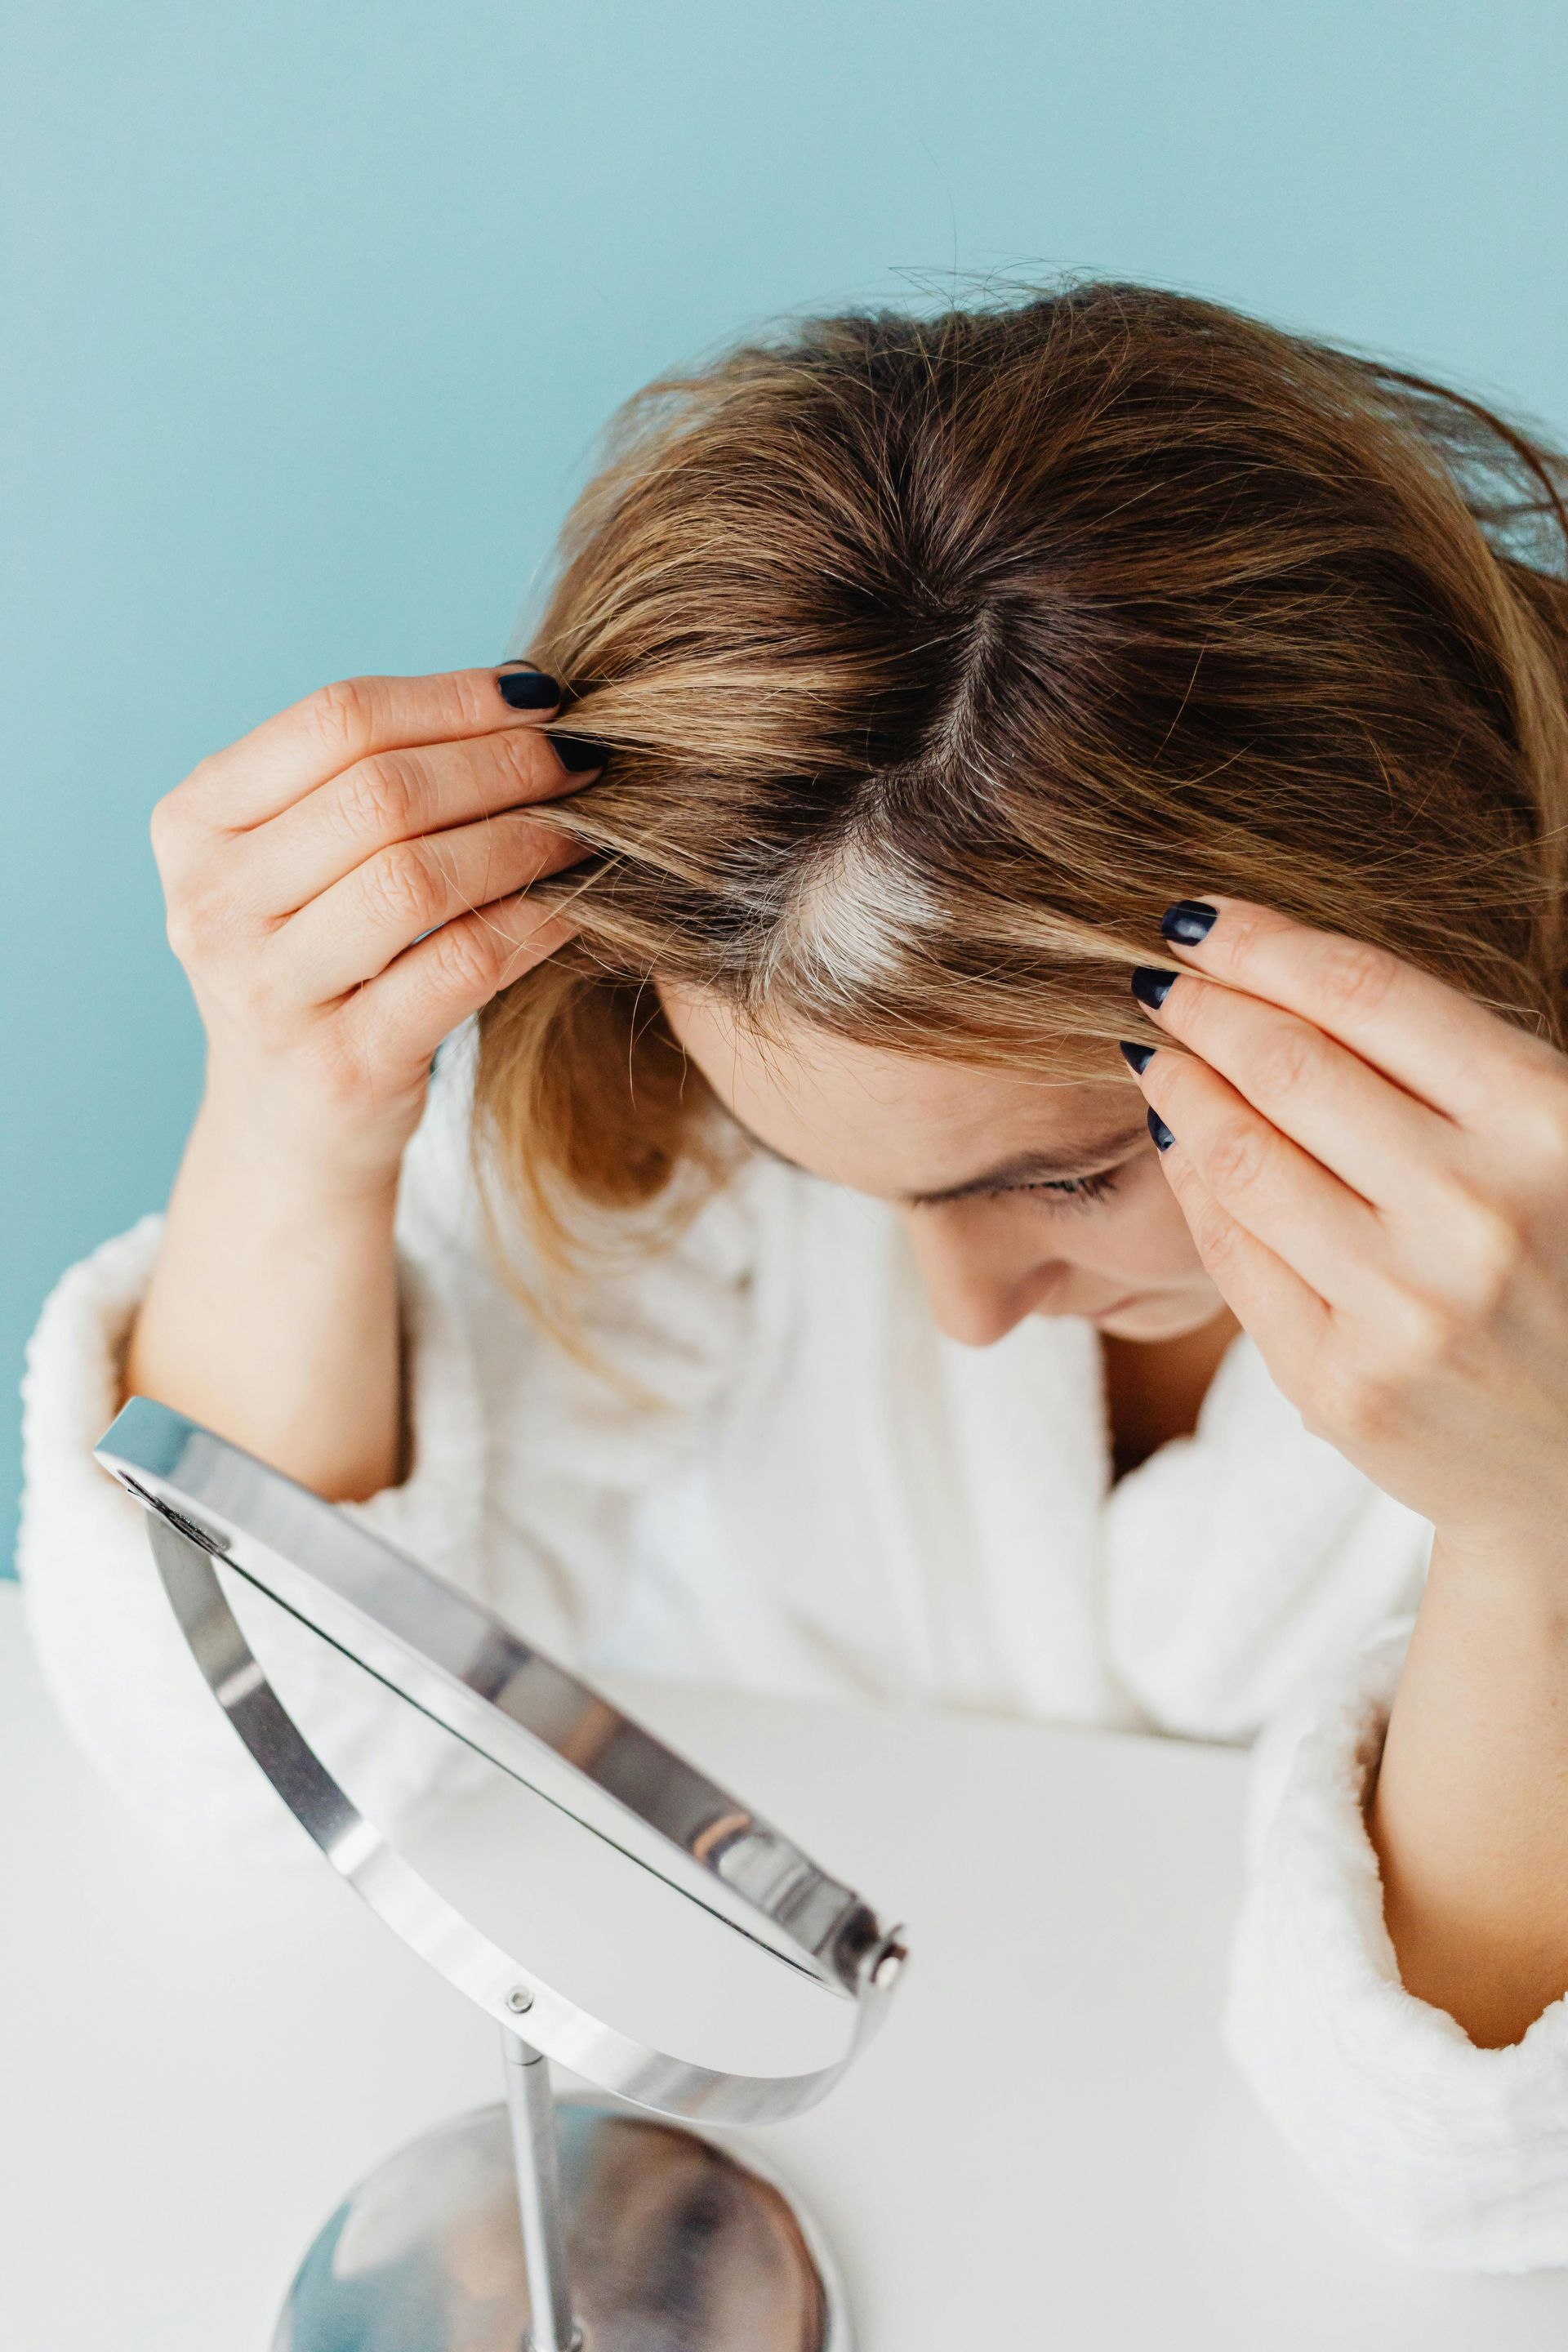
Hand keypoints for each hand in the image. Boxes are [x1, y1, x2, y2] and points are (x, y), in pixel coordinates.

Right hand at [151, 664, 598, 1191]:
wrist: (287, 1128)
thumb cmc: (320, 965)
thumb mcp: (302, 863)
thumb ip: (371, 779)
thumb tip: (525, 693)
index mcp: (195, 824)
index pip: (337, 720)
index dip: (454, 700)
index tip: (543, 696)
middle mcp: (210, 905)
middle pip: (381, 794)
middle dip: (503, 765)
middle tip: (585, 762)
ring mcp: (267, 992)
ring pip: (417, 878)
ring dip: (524, 839)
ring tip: (585, 828)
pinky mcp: (341, 1066)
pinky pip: (460, 964)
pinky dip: (534, 921)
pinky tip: (577, 904)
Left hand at [1124, 899, 1567, 1564]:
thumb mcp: (1558, 1150)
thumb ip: (1455, 1072)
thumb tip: (1283, 978)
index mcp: (1551, 1126)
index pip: (1370, 996)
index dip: (1263, 943)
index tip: (1196, 918)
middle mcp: (1478, 1212)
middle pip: (1289, 1067)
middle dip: (1204, 1007)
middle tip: (1155, 977)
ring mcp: (1405, 1307)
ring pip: (1242, 1158)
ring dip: (1180, 1089)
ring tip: (1157, 1055)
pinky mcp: (1343, 1385)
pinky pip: (1234, 1255)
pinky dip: (1192, 1185)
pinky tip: (1177, 1145)